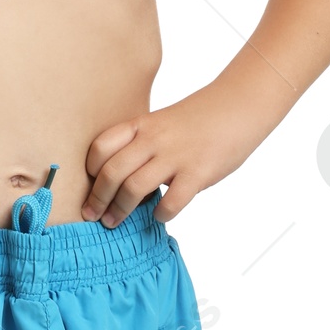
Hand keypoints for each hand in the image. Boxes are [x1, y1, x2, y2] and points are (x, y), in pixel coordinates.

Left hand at [82, 93, 253, 225]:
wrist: (238, 106)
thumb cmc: (198, 120)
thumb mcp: (161, 123)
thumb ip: (141, 144)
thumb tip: (120, 178)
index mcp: (142, 125)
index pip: (101, 147)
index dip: (91, 170)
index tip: (91, 184)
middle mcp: (154, 139)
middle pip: (112, 172)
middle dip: (97, 199)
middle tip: (91, 215)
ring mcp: (176, 156)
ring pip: (134, 188)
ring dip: (119, 211)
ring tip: (113, 223)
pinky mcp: (198, 173)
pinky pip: (172, 202)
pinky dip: (161, 214)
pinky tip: (159, 215)